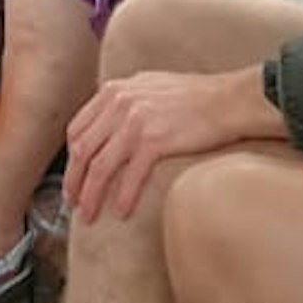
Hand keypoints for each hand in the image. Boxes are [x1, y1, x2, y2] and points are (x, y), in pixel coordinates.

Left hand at [62, 64, 278, 223]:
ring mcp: (136, 122)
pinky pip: (130, 177)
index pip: (78, 129)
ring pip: (100, 167)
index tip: (74, 178)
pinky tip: (121, 213)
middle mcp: (120, 103)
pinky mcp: (155, 141)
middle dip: (74, 182)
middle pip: (83, 150)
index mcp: (115, 90)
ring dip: (91, 196)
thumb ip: (125, 100)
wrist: (230, 100)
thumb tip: (108, 122)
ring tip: (89, 216)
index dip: (71, 159)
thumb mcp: (150, 86)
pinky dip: (123, 198)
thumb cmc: (197, 96)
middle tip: (74, 204)